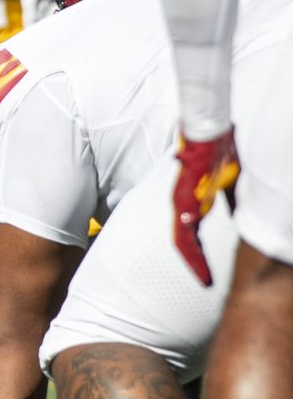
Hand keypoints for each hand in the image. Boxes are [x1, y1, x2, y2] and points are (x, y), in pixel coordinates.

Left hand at [173, 127, 238, 285]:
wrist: (209, 136)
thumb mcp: (228, 184)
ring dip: (193, 260)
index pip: (192, 235)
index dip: (198, 254)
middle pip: (185, 241)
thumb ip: (228, 199)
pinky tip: (197, 259)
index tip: (206, 271)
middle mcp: (183, 205)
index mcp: (193, 204)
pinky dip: (190, 245)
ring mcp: (181, 202)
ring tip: (204, 278)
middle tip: (206, 281)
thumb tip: (236, 213)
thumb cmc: (217, 155)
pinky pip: (183, 227)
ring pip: (182, 239)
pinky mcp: (183, 198)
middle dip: (195, 263)